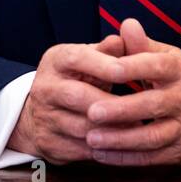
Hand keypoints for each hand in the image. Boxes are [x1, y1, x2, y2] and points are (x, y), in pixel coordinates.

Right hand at [8, 34, 137, 163]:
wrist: (40, 112)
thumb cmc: (78, 78)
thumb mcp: (90, 58)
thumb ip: (110, 49)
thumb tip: (130, 32)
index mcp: (56, 60)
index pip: (77, 58)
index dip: (103, 65)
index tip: (128, 72)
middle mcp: (45, 87)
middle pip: (77, 95)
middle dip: (110, 102)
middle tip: (140, 107)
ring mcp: (43, 117)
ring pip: (81, 126)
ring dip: (112, 129)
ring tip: (138, 128)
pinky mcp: (48, 143)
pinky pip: (80, 149)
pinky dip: (104, 149)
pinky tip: (122, 145)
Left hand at [84, 19, 180, 164]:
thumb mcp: (168, 57)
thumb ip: (142, 45)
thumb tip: (126, 24)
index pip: (157, 67)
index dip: (132, 68)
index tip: (107, 70)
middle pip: (154, 105)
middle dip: (122, 110)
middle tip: (92, 111)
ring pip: (153, 137)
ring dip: (121, 139)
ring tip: (91, 138)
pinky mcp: (180, 152)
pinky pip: (151, 158)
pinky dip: (125, 158)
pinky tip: (101, 154)